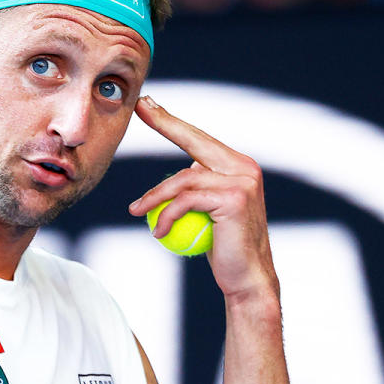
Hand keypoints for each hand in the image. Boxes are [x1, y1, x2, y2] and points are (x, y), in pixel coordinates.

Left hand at [128, 95, 278, 301]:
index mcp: (239, 166)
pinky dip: (166, 215)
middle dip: (165, 122)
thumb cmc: (223, 248)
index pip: (200, 140)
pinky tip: (157, 232)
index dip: (173, 122)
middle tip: (140, 107)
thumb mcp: (209, 212)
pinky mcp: (233, 199)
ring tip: (137, 212)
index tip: (148, 105)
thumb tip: (176, 174)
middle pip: (195, 141)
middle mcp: (244, 167)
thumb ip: (200, 189)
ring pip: (183, 179)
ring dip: (154, 196)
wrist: (247, 279)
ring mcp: (242, 181)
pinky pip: (185, 201)